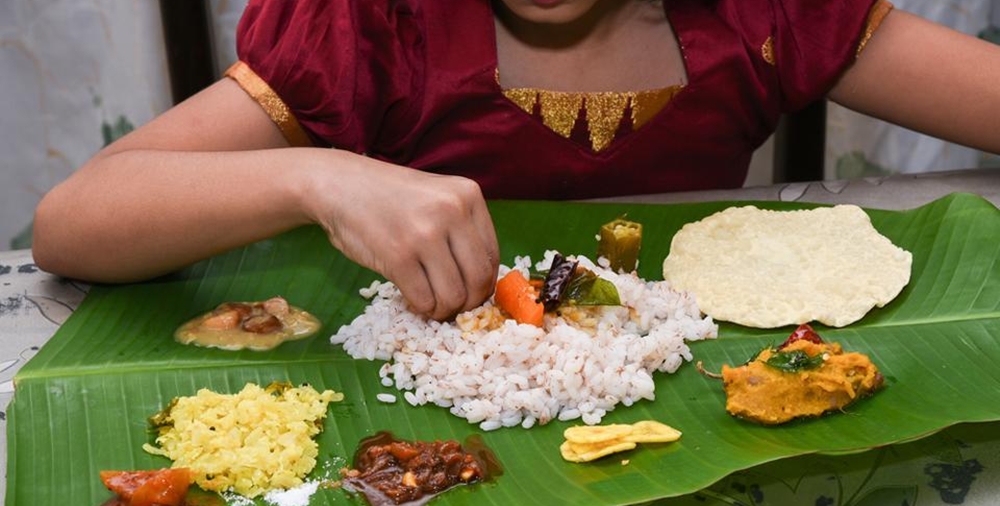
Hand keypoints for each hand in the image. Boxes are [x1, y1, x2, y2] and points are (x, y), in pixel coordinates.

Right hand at [304, 152, 499, 320]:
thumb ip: (462, 229)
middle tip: (452, 307)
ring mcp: (425, 234)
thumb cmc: (390, 197)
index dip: (484, 284)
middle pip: (479, 279)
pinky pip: (424, 299)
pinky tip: (412, 300)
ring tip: (430, 304)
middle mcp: (452, 211)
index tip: (470, 293)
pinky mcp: (398, 256)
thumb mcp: (437, 197)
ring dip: (443, 309)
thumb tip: (482, 282)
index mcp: (468, 195)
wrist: (340, 185)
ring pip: (453, 295)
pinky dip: (421, 308)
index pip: (493, 256)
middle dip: (468, 304)